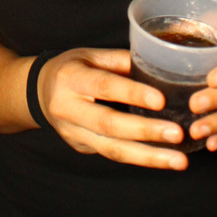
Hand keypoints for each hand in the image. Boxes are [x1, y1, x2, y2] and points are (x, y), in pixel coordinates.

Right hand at [37, 48, 188, 170]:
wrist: (37, 92)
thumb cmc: (70, 68)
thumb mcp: (89, 55)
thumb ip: (120, 60)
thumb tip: (157, 65)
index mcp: (70, 79)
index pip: (104, 87)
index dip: (132, 94)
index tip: (161, 101)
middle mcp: (68, 109)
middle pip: (109, 125)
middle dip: (145, 132)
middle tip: (177, 134)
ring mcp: (73, 133)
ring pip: (112, 150)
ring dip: (149, 157)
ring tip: (179, 161)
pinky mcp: (82, 147)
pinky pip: (113, 154)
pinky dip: (141, 158)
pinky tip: (165, 158)